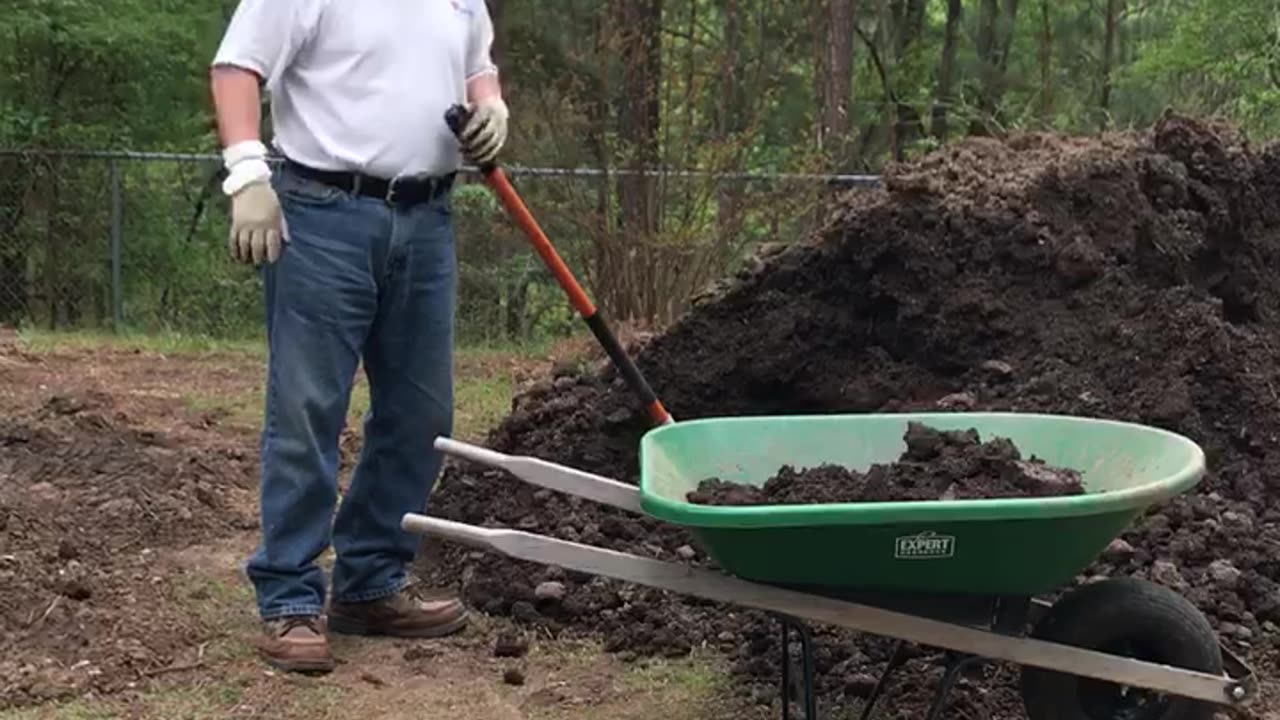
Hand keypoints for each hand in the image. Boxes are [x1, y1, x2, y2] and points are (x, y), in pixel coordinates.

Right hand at [220, 139, 284, 264]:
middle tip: (259, 262)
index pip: (272, 243)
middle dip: (258, 257)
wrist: (250, 183)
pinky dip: (234, 249)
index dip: (272, 254)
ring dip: (246, 255)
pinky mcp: (235, 222)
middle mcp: (258, 225)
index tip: (271, 260)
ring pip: (245, 245)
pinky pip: (233, 239)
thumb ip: (282, 227)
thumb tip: (286, 242)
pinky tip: (237, 256)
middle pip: (257, 246)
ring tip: (248, 261)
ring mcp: (245, 224)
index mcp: (271, 222)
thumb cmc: (268, 198)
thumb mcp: (278, 211)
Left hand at [459, 97, 507, 164]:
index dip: (470, 130)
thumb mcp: (471, 107)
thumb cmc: (477, 109)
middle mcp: (496, 119)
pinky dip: (485, 156)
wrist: (496, 109)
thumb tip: (450, 118)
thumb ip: (463, 113)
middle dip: (473, 143)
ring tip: (467, 156)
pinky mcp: (502, 139)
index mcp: (487, 109)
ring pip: (491, 143)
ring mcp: (501, 130)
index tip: (461, 137)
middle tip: (462, 148)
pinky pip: (495, 150)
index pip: (479, 120)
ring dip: (478, 152)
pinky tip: (476, 159)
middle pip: (486, 133)